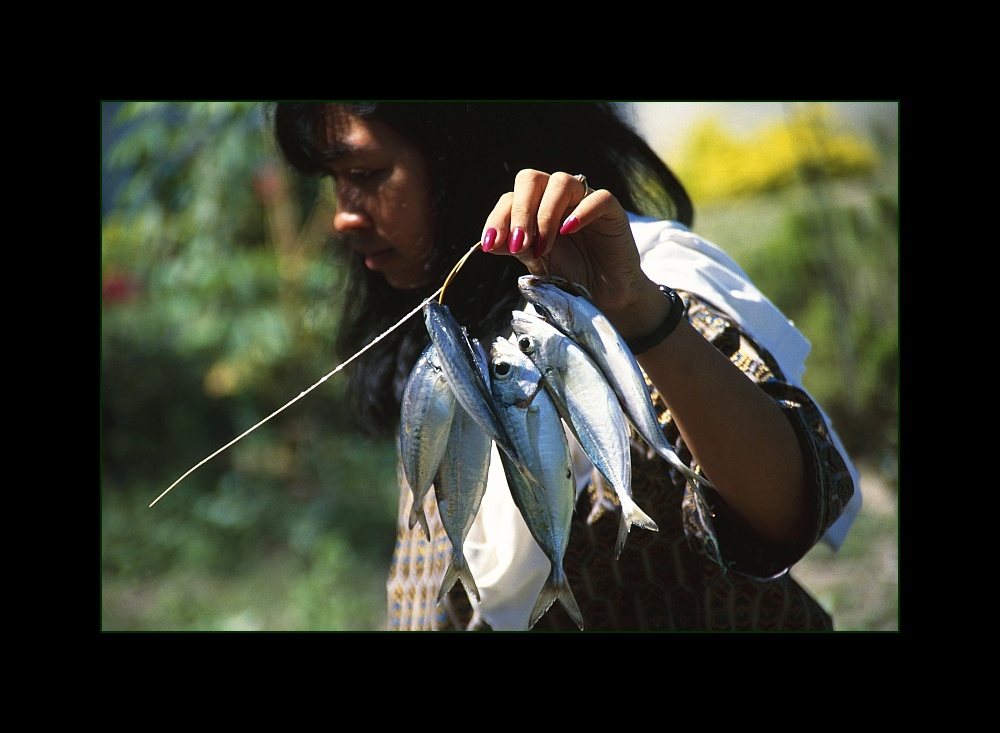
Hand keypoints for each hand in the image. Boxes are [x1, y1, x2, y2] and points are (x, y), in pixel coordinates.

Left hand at [481, 169, 661, 336]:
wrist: (603, 294)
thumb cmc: (569, 274)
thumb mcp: (535, 262)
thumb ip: (515, 248)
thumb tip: (488, 241)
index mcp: (535, 206)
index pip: (510, 198)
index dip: (498, 218)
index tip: (490, 243)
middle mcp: (556, 197)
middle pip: (531, 179)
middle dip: (520, 211)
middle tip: (517, 243)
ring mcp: (583, 199)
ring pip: (561, 182)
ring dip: (545, 215)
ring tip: (542, 247)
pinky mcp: (611, 210)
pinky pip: (598, 197)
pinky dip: (582, 211)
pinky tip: (568, 230)